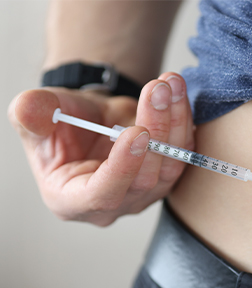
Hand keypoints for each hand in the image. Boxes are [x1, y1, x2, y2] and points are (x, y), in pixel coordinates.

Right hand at [8, 72, 193, 225]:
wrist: (90, 119)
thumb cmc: (61, 124)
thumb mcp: (37, 115)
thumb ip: (30, 115)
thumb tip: (31, 110)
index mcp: (73, 200)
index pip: (103, 195)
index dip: (122, 167)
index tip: (137, 132)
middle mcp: (116, 203)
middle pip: (144, 177)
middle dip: (154, 129)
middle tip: (157, 89)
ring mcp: (146, 193)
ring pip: (171, 164)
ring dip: (174, 120)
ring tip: (169, 82)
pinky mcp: (168, 175)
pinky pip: (184, 151)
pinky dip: (184, 119)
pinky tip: (177, 90)